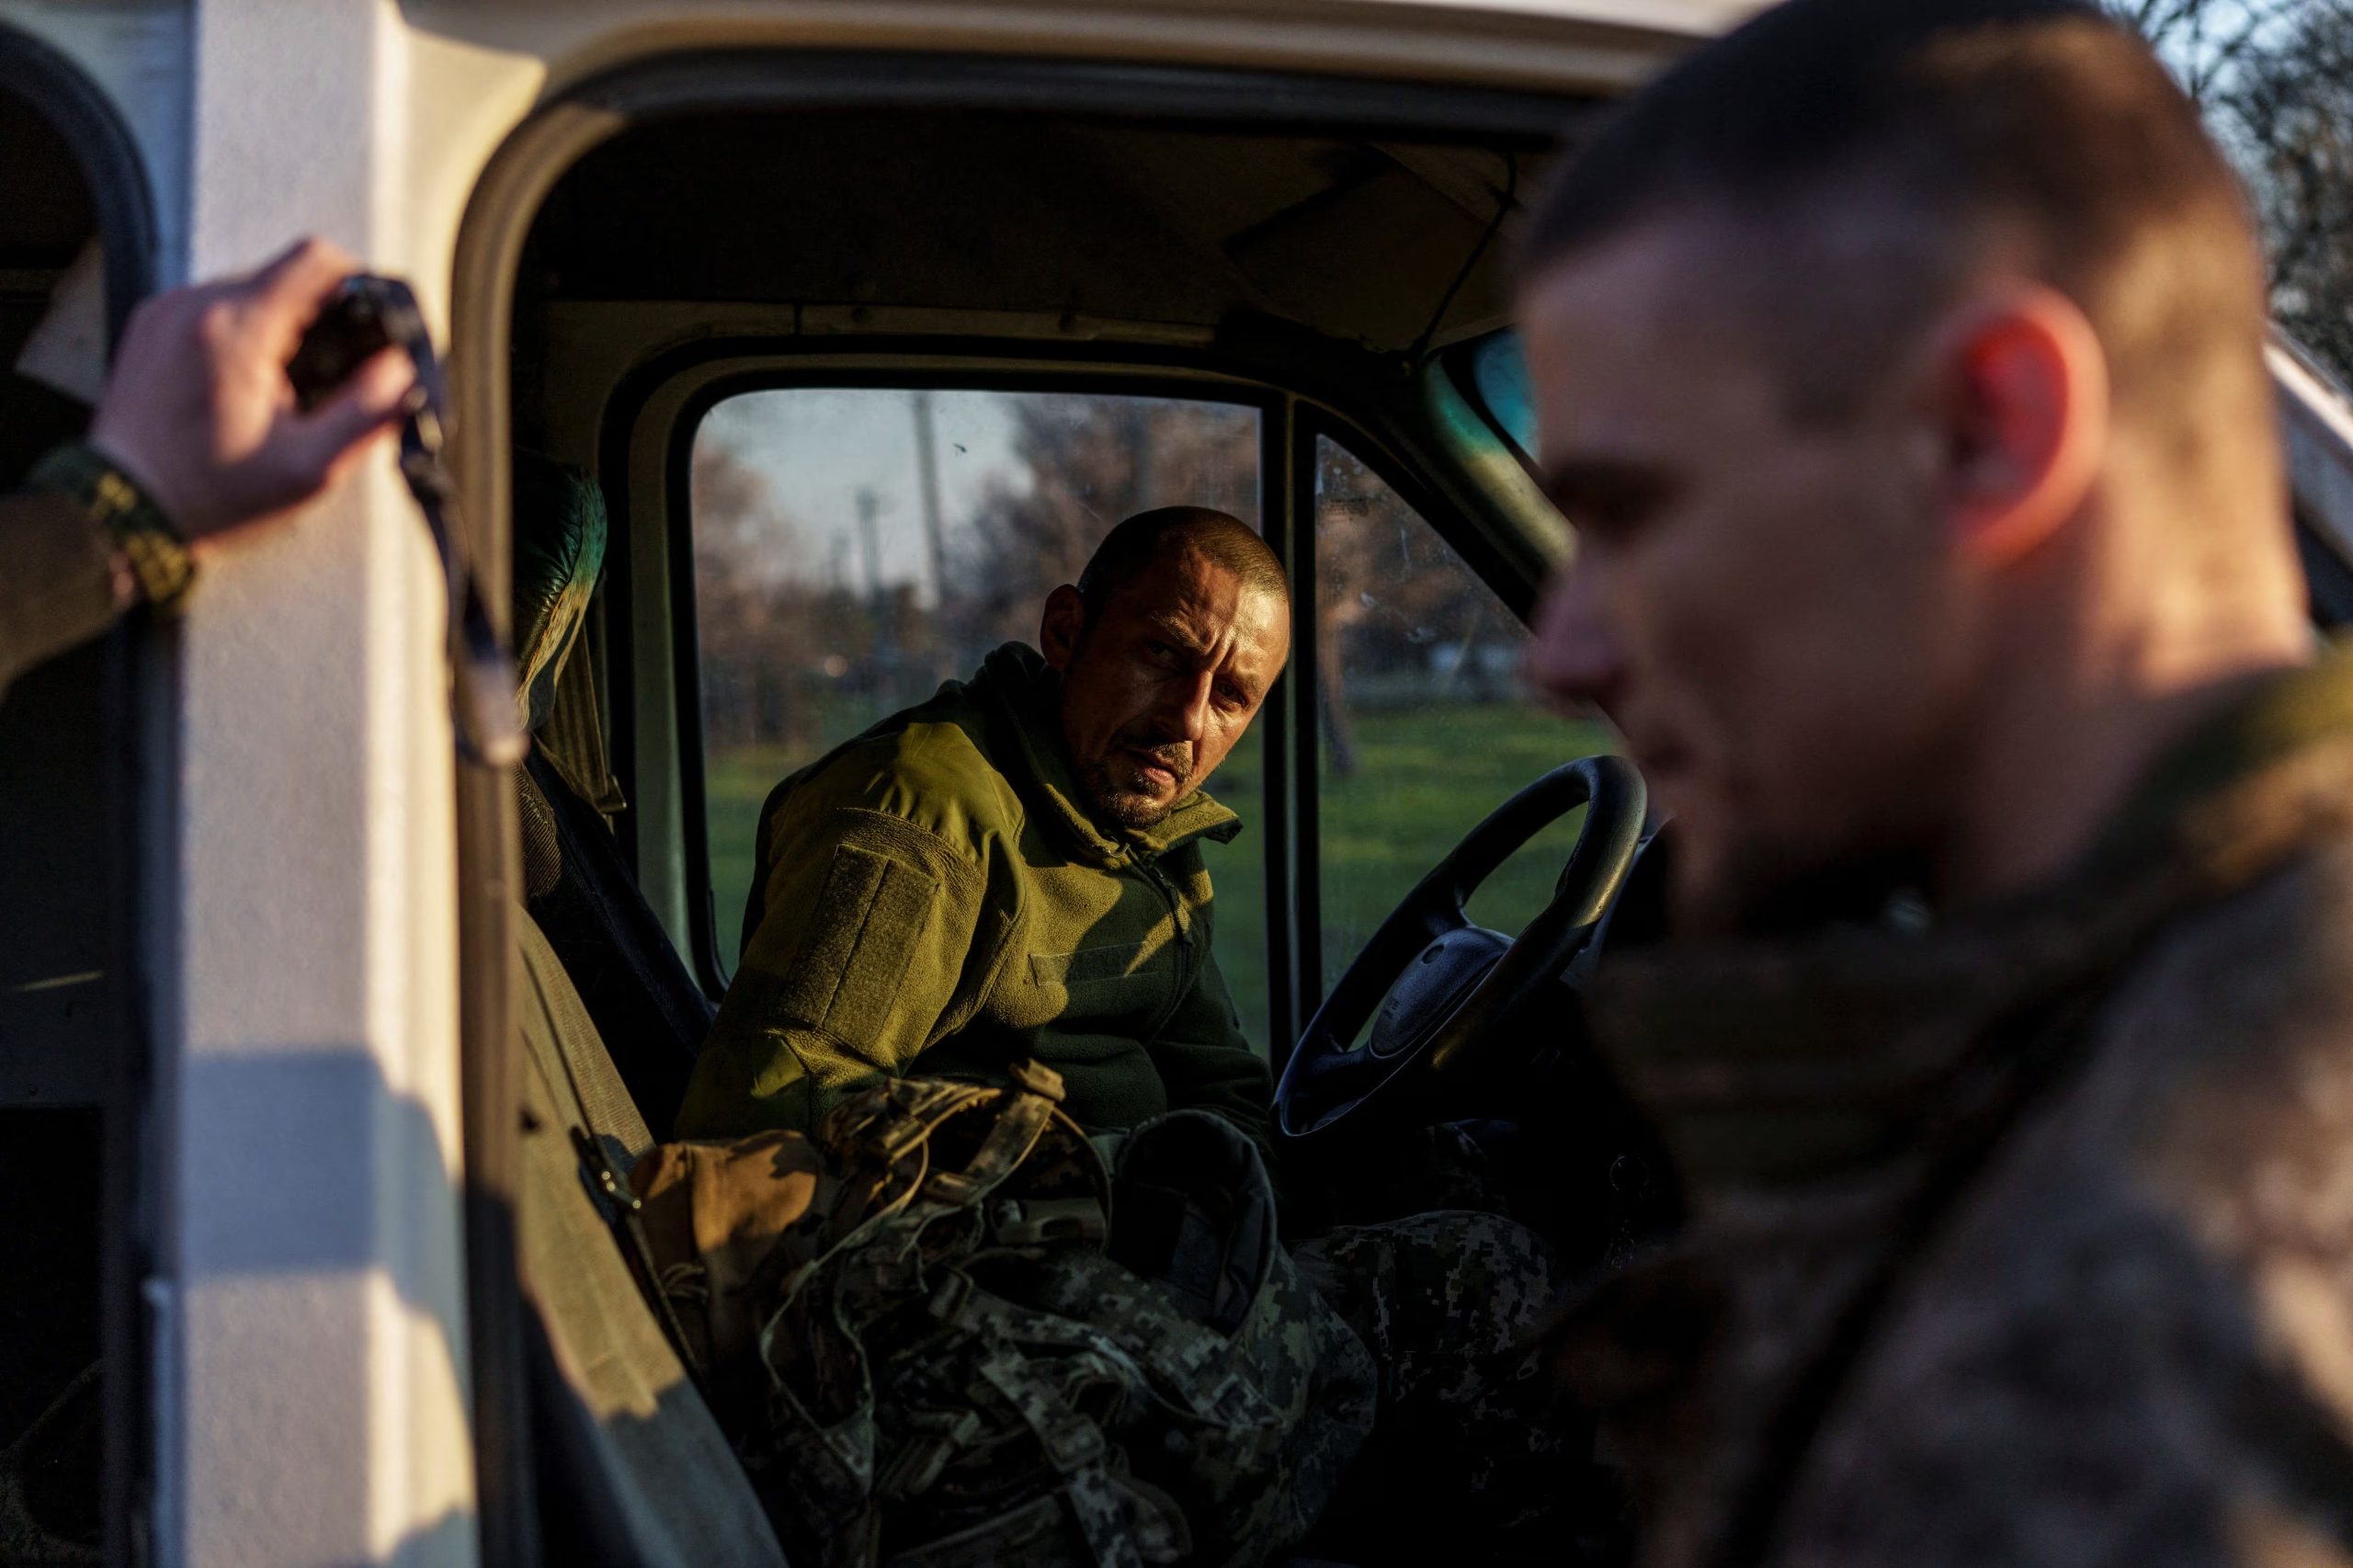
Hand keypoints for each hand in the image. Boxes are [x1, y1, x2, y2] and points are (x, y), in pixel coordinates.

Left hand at [87, 237, 416, 543]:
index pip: (315, 261)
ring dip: (279, 323)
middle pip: (284, 274)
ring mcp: (166, 311)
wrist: (126, 510)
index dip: (357, 283)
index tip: (370, 319)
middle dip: (318, 316)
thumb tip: (401, 369)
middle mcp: (195, 306)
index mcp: (236, 330)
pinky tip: (245, 381)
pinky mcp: (150, 325)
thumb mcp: (310, 469)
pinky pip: (213, 306)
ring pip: (249, 289)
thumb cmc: (213, 495)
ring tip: (285, 384)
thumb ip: (367, 413)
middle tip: (329, 371)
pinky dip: (241, 332)